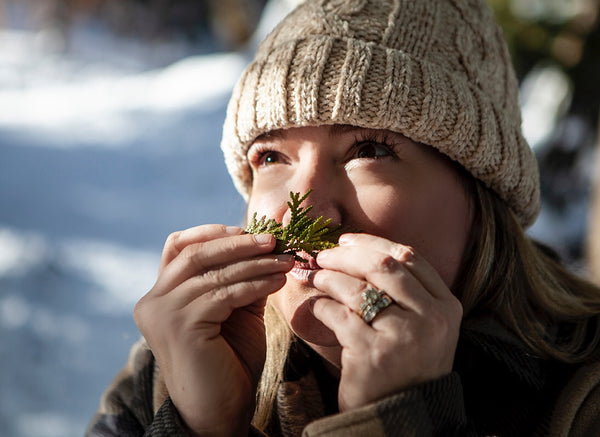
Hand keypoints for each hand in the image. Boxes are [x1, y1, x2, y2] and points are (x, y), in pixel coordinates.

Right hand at [133, 225, 293, 434]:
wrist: (220, 411)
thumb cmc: (228, 362)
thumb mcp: (234, 310)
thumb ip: (239, 279)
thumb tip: (264, 246)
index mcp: (160, 295)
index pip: (178, 247)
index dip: (211, 232)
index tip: (246, 228)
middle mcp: (153, 301)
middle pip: (195, 254)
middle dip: (238, 243)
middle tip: (275, 239)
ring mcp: (163, 313)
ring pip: (213, 272)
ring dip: (254, 263)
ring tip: (285, 260)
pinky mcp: (180, 326)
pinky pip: (224, 293)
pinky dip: (254, 283)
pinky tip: (276, 281)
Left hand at [311, 233, 462, 411]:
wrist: (400, 417)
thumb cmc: (405, 365)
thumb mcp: (421, 326)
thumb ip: (404, 290)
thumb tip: (356, 248)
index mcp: (446, 306)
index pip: (409, 257)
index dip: (373, 243)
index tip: (347, 241)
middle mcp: (431, 318)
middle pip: (382, 266)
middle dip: (346, 256)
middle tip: (323, 256)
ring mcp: (403, 336)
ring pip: (358, 289)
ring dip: (329, 278)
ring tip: (314, 277)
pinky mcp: (373, 353)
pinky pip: (339, 315)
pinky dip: (321, 306)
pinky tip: (314, 307)